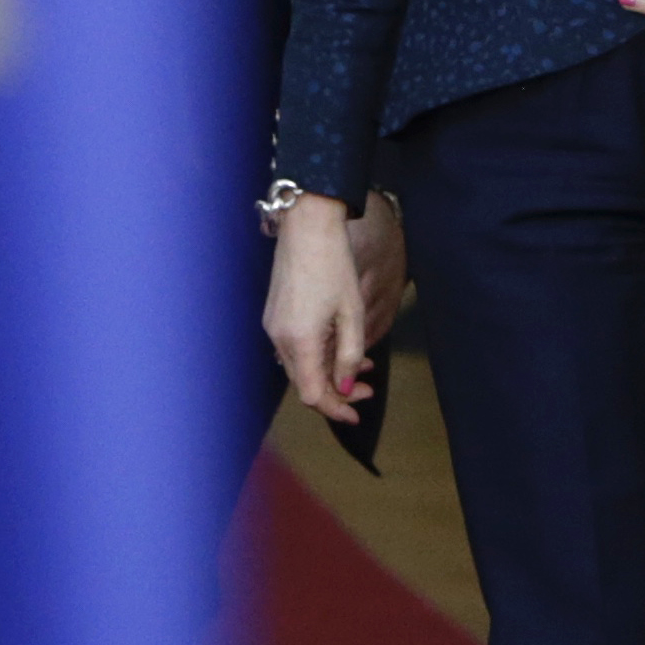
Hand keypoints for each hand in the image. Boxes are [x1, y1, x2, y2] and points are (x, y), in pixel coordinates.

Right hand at [262, 190, 406, 423]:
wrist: (307, 227)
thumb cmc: (334, 266)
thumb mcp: (352, 313)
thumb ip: (349, 355)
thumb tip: (347, 388)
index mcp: (299, 342)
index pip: (313, 394)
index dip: (335, 410)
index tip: (357, 416)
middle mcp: (279, 339)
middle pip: (306, 384)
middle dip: (338, 392)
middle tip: (370, 390)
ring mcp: (273, 327)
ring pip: (302, 366)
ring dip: (330, 372)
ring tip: (364, 366)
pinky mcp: (275, 316)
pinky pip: (296, 348)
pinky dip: (319, 355)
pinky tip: (341, 346)